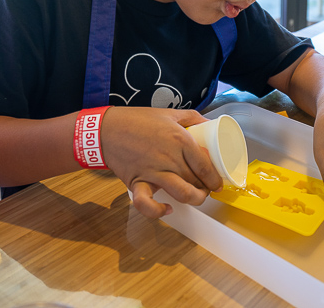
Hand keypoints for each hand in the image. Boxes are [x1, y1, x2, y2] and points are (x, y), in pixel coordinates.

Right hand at [100, 107, 223, 218]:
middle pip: (197, 181)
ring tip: (195, 197)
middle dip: (206, 188)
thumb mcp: (169, 112)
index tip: (217, 182)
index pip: (205, 166)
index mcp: (180, 140)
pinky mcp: (137, 183)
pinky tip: (167, 209)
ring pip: (182, 194)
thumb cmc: (138, 120)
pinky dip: (158, 211)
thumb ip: (192, 117)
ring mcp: (153, 172)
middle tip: (206, 188)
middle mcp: (170, 158)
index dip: (215, 178)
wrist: (107, 129)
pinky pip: (148, 204)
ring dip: (194, 199)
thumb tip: (209, 123)